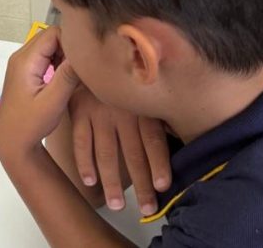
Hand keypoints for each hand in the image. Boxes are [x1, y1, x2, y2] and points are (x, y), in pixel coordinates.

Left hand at [0, 27, 80, 167]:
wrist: (13, 141)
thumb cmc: (31, 124)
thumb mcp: (53, 102)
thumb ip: (67, 77)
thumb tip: (84, 55)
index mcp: (25, 60)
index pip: (52, 33)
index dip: (72, 41)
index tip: (86, 57)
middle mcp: (21, 56)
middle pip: (50, 37)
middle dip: (69, 48)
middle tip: (83, 67)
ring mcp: (22, 63)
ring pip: (49, 46)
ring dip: (64, 56)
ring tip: (77, 74)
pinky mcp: (26, 72)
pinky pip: (45, 57)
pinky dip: (58, 63)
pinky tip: (67, 79)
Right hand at [68, 86, 171, 214]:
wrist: (90, 51)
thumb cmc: (126, 77)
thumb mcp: (146, 90)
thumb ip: (159, 112)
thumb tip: (183, 134)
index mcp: (142, 107)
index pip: (153, 140)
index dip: (159, 163)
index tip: (162, 186)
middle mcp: (121, 112)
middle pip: (133, 153)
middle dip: (140, 184)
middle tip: (147, 209)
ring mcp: (98, 112)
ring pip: (107, 152)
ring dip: (112, 181)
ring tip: (117, 205)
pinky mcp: (79, 111)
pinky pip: (81, 140)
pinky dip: (84, 162)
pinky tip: (90, 181)